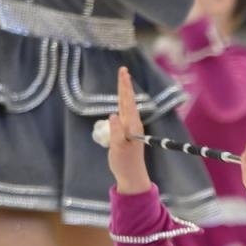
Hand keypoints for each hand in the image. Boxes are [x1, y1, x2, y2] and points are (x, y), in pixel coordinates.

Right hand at [107, 67, 151, 194]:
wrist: (131, 175)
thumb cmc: (125, 163)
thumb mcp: (118, 148)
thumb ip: (116, 131)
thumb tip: (113, 114)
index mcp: (132, 125)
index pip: (127, 101)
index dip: (124, 86)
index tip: (123, 73)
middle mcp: (133, 124)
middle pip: (127, 100)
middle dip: (124, 85)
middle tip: (123, 70)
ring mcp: (130, 128)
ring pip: (126, 105)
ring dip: (124, 92)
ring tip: (123, 81)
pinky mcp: (126, 132)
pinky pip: (123, 113)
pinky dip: (121, 104)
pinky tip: (121, 101)